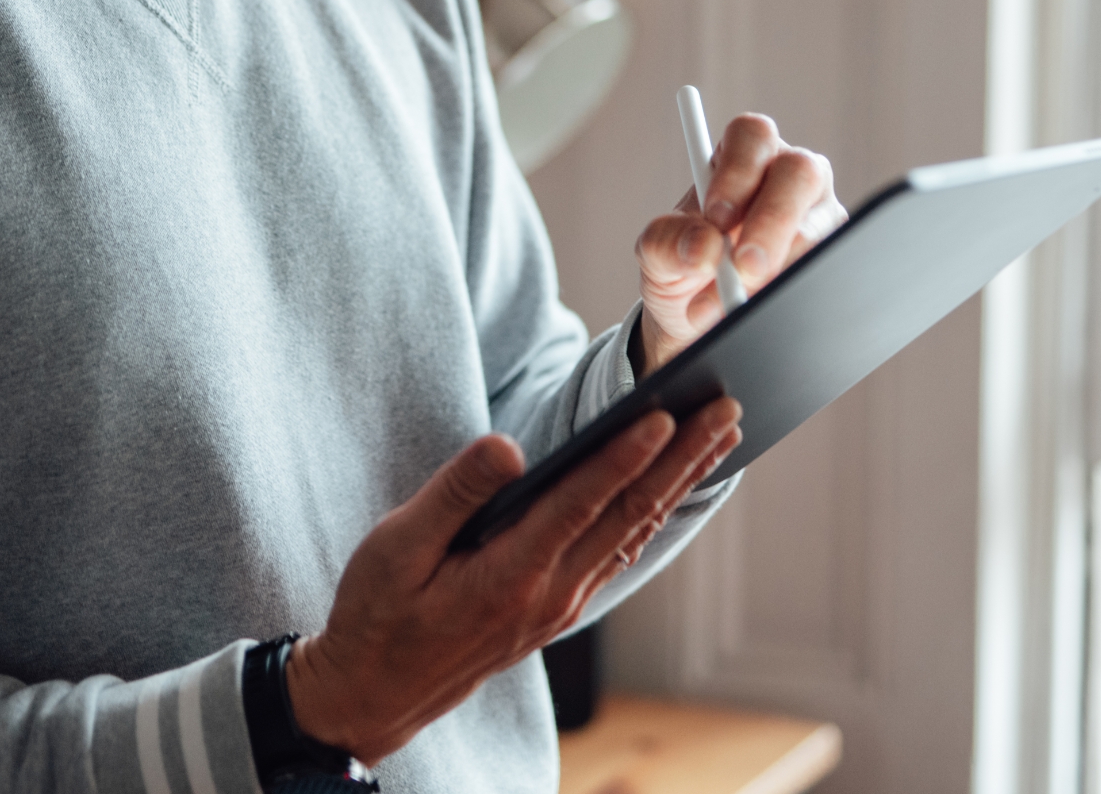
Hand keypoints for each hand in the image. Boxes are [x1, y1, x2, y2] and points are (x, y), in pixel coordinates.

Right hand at [285, 398, 742, 766]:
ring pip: (631, 532)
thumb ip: (456, 493)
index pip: (582, 501)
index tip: (665, 414)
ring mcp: (558, 605)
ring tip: (717, 438)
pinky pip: (615, 552)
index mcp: (510, 574)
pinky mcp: (553, 608)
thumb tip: (510, 446)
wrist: (375, 692)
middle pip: (629, 514)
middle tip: (726, 409)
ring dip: (677, 481)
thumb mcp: (397, 547)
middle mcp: (549, 593)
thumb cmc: (379, 612)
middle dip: (681, 457)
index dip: (625, 455)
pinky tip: (665, 492)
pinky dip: (649, 513)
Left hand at [634, 113, 845, 373]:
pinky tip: (764, 309)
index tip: (716, 216)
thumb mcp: (657, 253)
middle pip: (800, 171)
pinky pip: (829, 267)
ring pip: (818, 226)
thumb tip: (703, 247)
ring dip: (777, 269)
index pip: (751, 135)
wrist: (699, 319)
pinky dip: (794, 292)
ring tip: (731, 305)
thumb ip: (669, 242)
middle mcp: (786, 177)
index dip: (739, 171)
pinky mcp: (833, 256)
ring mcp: (818, 216)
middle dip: (771, 221)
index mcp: (740, 157)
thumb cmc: (682, 266)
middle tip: (741, 267)